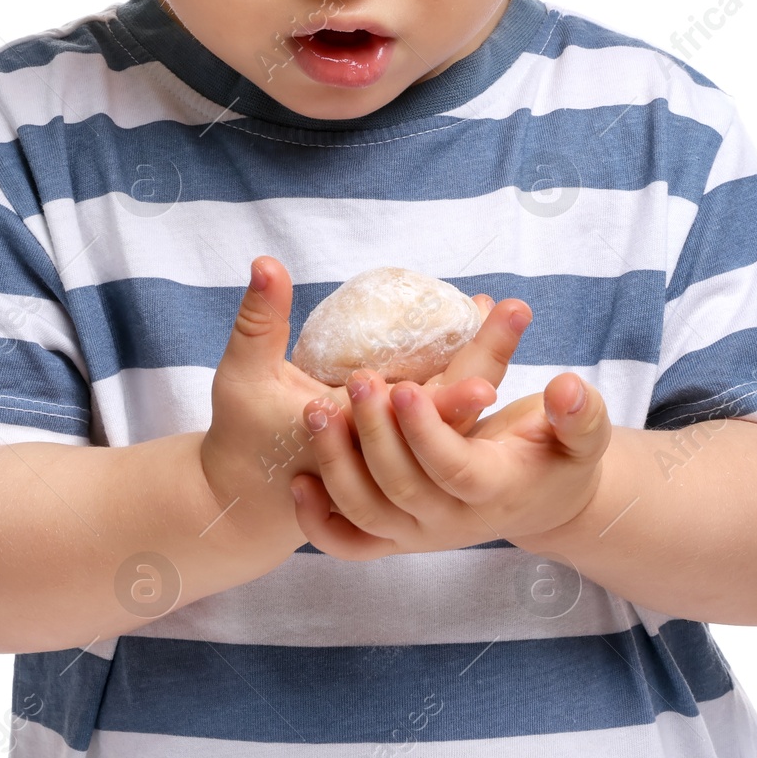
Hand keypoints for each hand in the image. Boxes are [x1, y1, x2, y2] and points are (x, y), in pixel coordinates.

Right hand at [199, 256, 530, 539]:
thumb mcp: (243, 374)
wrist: (248, 495)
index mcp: (354, 438)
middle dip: (485, 357)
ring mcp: (396, 450)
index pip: (417, 413)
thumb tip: (265, 261)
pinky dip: (459, 377)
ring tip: (501, 313)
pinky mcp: (397, 443)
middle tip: (515, 311)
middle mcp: (386, 451)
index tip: (489, 353)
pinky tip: (470, 336)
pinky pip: (439, 412)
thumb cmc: (242, 433)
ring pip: (452, 410)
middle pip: (450, 406)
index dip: (454, 388)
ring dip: (477, 363)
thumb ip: (259, 319)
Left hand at [290, 371, 609, 558]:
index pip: (454, 468)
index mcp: (495, 489)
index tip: (405, 386)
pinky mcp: (395, 537)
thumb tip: (568, 388)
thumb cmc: (560, 456)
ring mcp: (419, 534)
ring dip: (336, 466)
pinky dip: (318, 522)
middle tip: (357, 380)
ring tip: (316, 410)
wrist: (540, 501)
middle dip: (374, 434)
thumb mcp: (585, 434)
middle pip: (402, 488)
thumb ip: (581, 414)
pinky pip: (348, 544)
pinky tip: (298, 480)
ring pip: (366, 515)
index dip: (427, 432)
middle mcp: (452, 521)